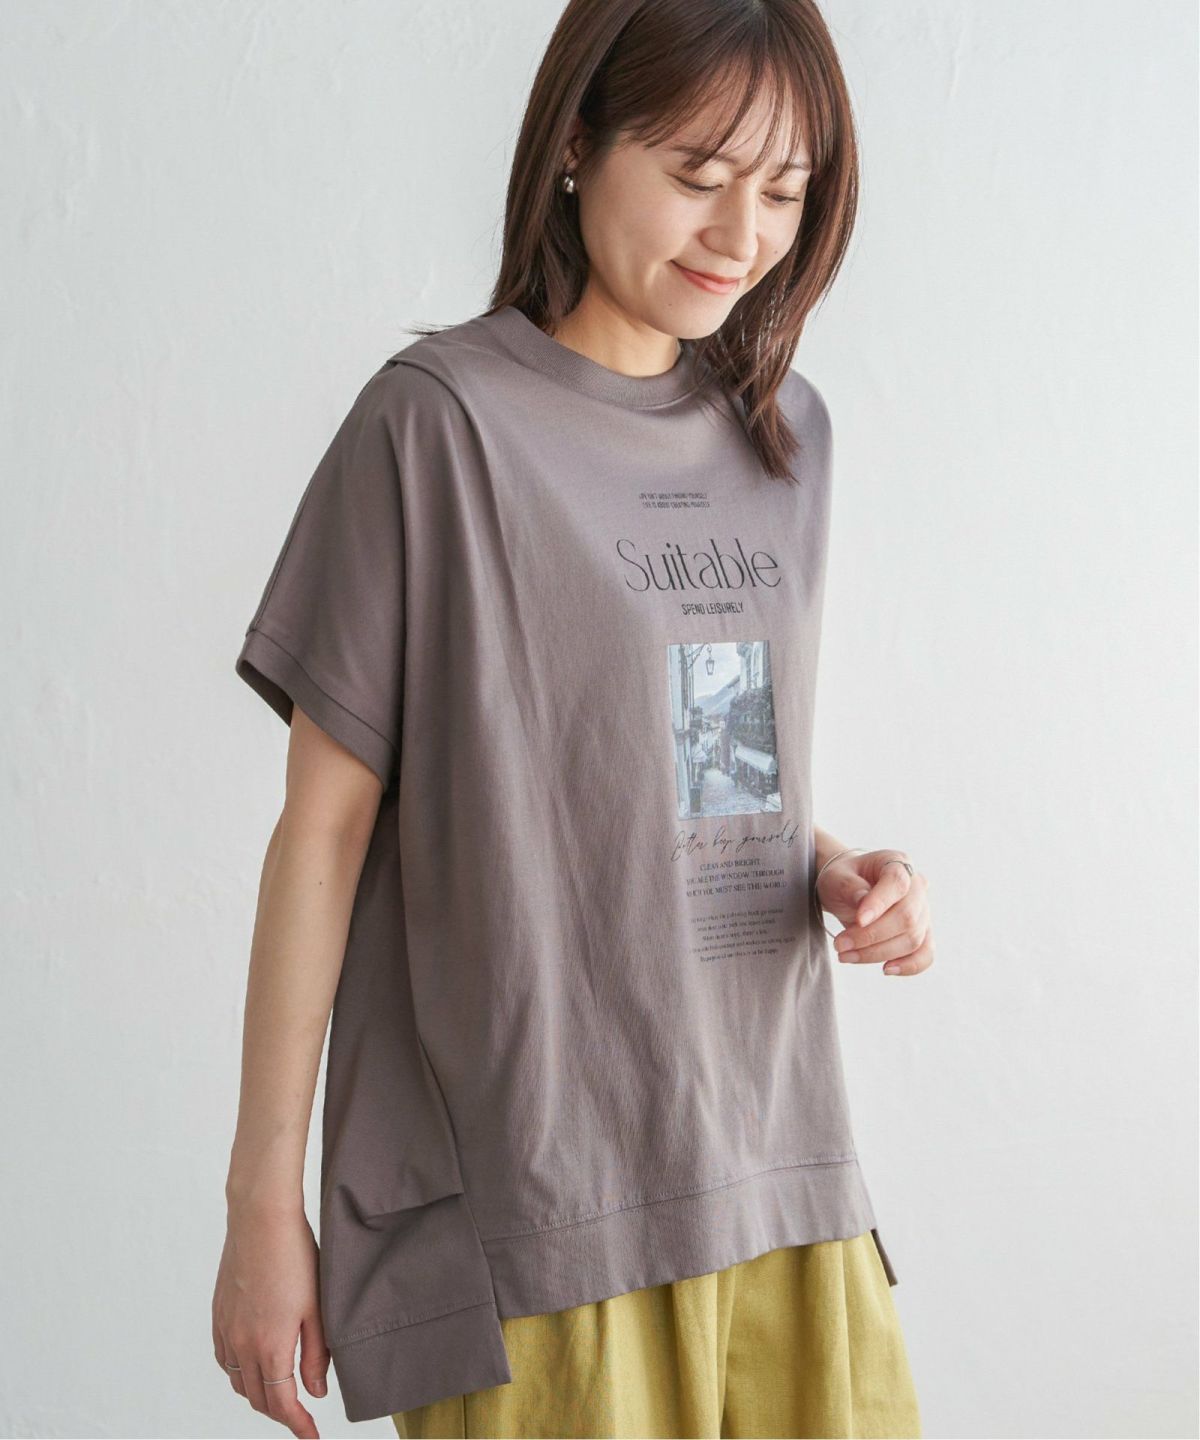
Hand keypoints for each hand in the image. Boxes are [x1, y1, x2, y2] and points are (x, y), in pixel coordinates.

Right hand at [212, 1202, 329, 1437]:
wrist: (260, 1219)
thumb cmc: (296, 1257)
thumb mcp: (316, 1307)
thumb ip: (316, 1354)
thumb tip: (316, 1392)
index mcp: (270, 1347)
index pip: (282, 1404)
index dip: (298, 1425)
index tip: (312, 1436)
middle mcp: (242, 1345)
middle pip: (258, 1399)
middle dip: (281, 1414)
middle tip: (302, 1416)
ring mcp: (226, 1330)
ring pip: (239, 1382)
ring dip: (259, 1395)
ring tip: (280, 1393)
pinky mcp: (218, 1314)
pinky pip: (225, 1359)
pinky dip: (240, 1373)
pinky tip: (253, 1364)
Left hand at [817, 848, 933, 976]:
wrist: (848, 889)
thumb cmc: (842, 879)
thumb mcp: (836, 877)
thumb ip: (849, 887)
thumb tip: (863, 902)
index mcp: (897, 862)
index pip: (896, 883)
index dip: (879, 903)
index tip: (857, 920)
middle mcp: (917, 885)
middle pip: (906, 917)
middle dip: (871, 936)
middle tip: (840, 945)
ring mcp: (923, 910)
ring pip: (913, 939)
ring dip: (878, 953)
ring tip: (846, 955)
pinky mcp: (922, 932)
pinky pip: (925, 954)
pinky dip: (909, 966)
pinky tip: (885, 969)